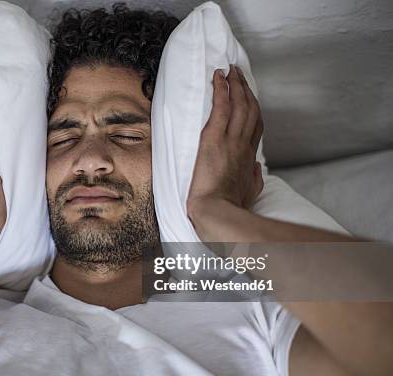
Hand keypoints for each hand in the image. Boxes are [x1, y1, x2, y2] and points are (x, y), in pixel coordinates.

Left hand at [187, 65, 263, 219]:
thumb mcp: (250, 191)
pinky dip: (221, 89)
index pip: (255, 126)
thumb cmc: (231, 206)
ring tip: (230, 70)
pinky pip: (221, 107)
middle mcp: (243, 144)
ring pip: (238, 104)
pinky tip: (218, 77)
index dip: (254, 109)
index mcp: (249, 156)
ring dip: (235, 84)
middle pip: (250, 109)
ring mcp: (230, 139)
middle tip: (240, 74)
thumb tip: (256, 168)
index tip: (250, 98)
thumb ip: (255, 177)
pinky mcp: (214, 138)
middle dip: (246, 89)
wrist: (217, 210)